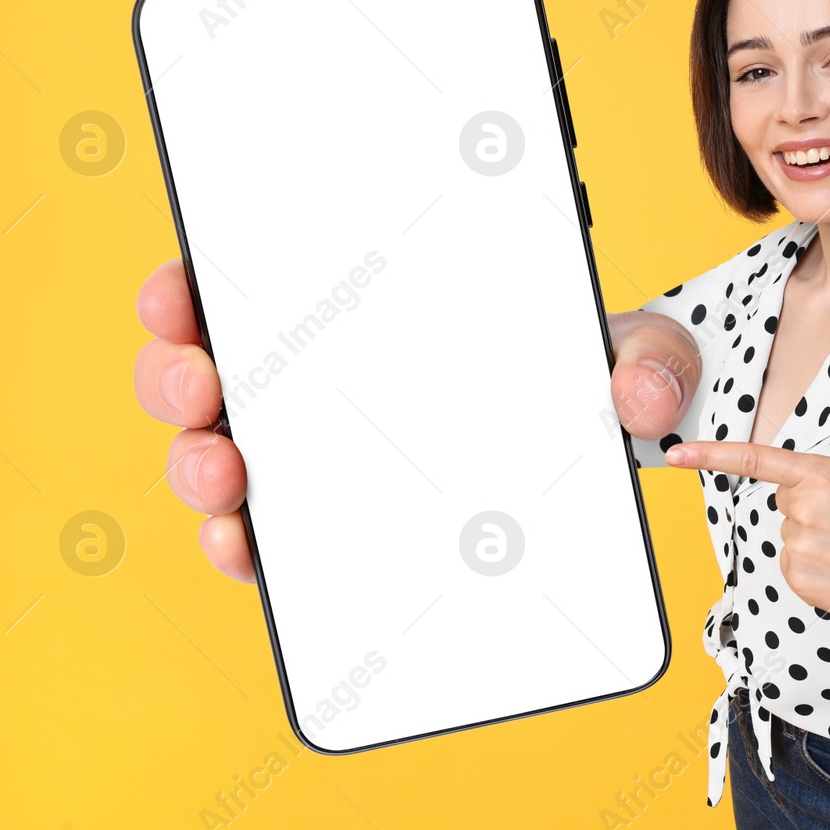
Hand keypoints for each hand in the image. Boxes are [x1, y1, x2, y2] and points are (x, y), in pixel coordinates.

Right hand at [134, 260, 703, 583]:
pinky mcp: (330, 531)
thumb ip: (652, 360)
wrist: (602, 455)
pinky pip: (264, 539)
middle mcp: (322, 378)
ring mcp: (317, 458)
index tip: (182, 289)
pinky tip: (247, 547)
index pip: (253, 282)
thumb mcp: (635, 353)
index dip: (193, 285)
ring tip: (226, 472)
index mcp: (368, 307)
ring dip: (197, 462)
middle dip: (177, 372)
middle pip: (210, 367)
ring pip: (219, 453)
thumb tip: (637, 398)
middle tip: (201, 379)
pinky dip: (241, 544)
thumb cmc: (590, 379)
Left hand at [664, 369, 829, 638]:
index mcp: (823, 476)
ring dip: (816, 536)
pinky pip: (793, 563)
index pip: (755, 460)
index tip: (675, 454)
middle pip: (787, 497)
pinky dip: (815, 566)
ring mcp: (799, 548)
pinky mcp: (799, 580)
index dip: (710, 455)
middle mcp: (804, 511)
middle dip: (814, 502)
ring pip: (790, 530)